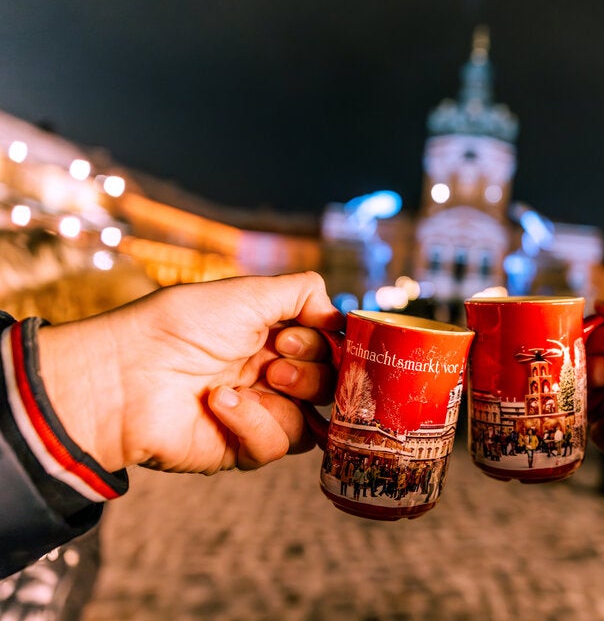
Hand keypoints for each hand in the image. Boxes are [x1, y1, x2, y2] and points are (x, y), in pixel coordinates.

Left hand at [38, 271, 343, 474]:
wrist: (126, 375)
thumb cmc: (181, 327)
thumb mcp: (248, 292)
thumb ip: (303, 293)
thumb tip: (339, 313)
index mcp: (269, 336)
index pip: (327, 346)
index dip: (325, 342)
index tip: (296, 333)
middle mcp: (267, 374)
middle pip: (329, 383)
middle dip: (311, 367)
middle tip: (276, 357)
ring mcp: (257, 413)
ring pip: (313, 418)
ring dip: (290, 394)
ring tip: (255, 380)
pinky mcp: (241, 449)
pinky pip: (279, 444)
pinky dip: (255, 422)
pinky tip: (220, 403)